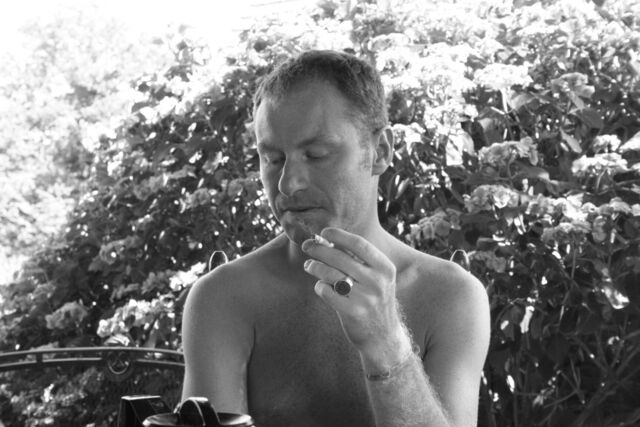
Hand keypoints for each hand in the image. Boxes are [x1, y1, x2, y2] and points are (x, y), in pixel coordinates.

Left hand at [301, 228, 411, 364]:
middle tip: (307, 246)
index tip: (323, 232)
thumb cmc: (373, 299)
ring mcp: (366, 298)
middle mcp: (378, 281)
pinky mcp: (354, 312)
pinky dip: (320, 286)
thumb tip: (326, 240)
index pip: (359, 243)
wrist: (383, 336)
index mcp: (385, 267)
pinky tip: (320, 286)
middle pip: (340, 257)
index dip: (338, 235)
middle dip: (319, 249)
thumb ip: (356, 259)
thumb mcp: (375, 278)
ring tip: (309, 266)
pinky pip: (327, 292)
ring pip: (330, 274)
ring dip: (314, 266)